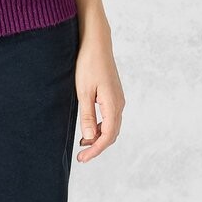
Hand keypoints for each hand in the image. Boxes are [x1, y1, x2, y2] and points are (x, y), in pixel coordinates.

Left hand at [74, 20, 124, 162]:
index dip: (95, 150)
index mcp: (113, 105)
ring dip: (98, 137)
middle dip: (97, 147)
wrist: (96, 43)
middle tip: (81, 157)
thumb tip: (89, 137)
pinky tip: (88, 128)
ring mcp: (118, 99)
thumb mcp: (83, 91)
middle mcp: (119, 104)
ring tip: (82, 144)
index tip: (82, 158)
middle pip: (111, 134)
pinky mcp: (113, 95)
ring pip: (111, 127)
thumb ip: (87, 115)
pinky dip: (100, 127)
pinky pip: (110, 118)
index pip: (107, 136)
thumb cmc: (88, 64)